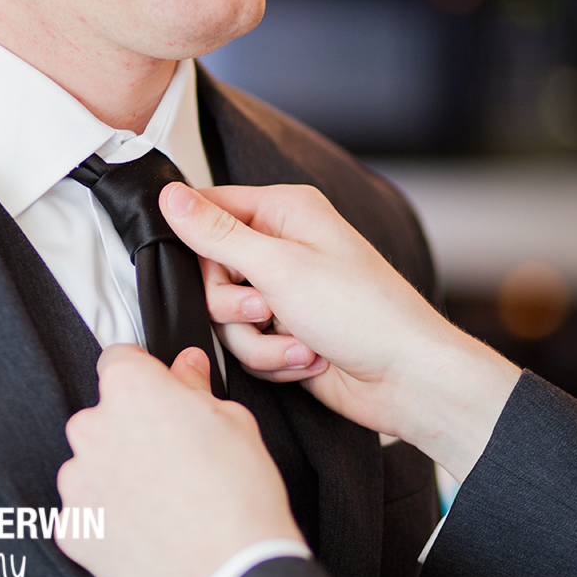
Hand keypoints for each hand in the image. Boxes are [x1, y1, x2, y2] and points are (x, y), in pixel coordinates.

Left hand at [56, 344, 302, 576]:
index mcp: (130, 389)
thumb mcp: (233, 421)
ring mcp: (77, 482)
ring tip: (164, 500)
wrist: (231, 572)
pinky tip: (148, 529)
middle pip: (103, 416)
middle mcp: (92, 428)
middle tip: (173, 456)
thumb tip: (186, 367)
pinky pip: (87, 513)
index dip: (145, 376)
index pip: (119, 360)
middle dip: (132, 430)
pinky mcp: (73, 529)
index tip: (159, 394)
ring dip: (118, 475)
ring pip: (92, 465)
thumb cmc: (239, 495)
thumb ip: (194, 387)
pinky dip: (110, 519)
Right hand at [159, 182, 520, 480]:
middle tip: (265, 309)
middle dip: (234, 304)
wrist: (406, 379)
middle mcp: (283, 247)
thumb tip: (169, 197)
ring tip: (300, 341)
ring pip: (225, 316)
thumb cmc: (364, 313)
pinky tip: (309, 358)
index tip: (208, 268)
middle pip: (210, 271)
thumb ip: (217, 234)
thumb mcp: (279, 267)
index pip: (211, 208)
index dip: (198, 242)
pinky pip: (246, 345)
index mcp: (286, 212)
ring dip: (257, 339)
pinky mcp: (284, 332)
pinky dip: (273, 357)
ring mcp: (283, 293)